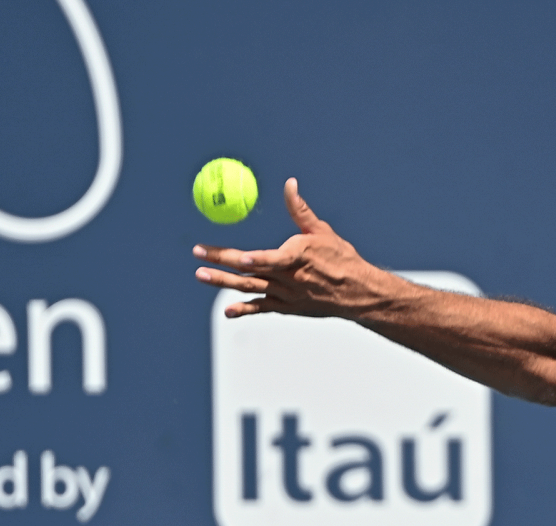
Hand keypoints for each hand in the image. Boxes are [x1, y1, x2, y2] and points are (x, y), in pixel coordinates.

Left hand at [193, 178, 381, 318]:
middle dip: (221, 260)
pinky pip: (262, 308)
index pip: (275, 259)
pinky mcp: (287, 307)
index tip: (239, 257)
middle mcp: (290, 277)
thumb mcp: (322, 231)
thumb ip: (300, 210)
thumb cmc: (341, 259)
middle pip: (250, 270)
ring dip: (222, 282)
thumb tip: (289, 184)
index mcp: (300, 256)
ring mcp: (287, 295)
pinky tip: (228, 311)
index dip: (257, 260)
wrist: (357, 294)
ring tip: (200, 274)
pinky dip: (244, 309)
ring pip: (250, 288)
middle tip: (198, 253)